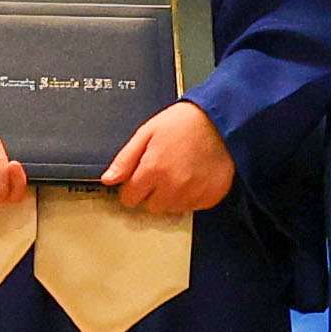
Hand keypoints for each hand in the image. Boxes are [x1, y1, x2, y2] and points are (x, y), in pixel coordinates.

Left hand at [102, 101, 238, 216]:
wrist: (221, 121)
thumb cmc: (184, 123)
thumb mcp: (147, 132)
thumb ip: (125, 159)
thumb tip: (109, 179)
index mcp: (153, 170)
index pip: (129, 199)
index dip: (131, 188)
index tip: (138, 179)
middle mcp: (172, 187)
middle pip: (150, 207)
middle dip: (151, 193)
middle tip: (162, 172)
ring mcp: (193, 194)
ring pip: (171, 209)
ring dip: (171, 196)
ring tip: (179, 172)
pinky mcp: (210, 198)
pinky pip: (192, 207)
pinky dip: (190, 197)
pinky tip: (193, 177)